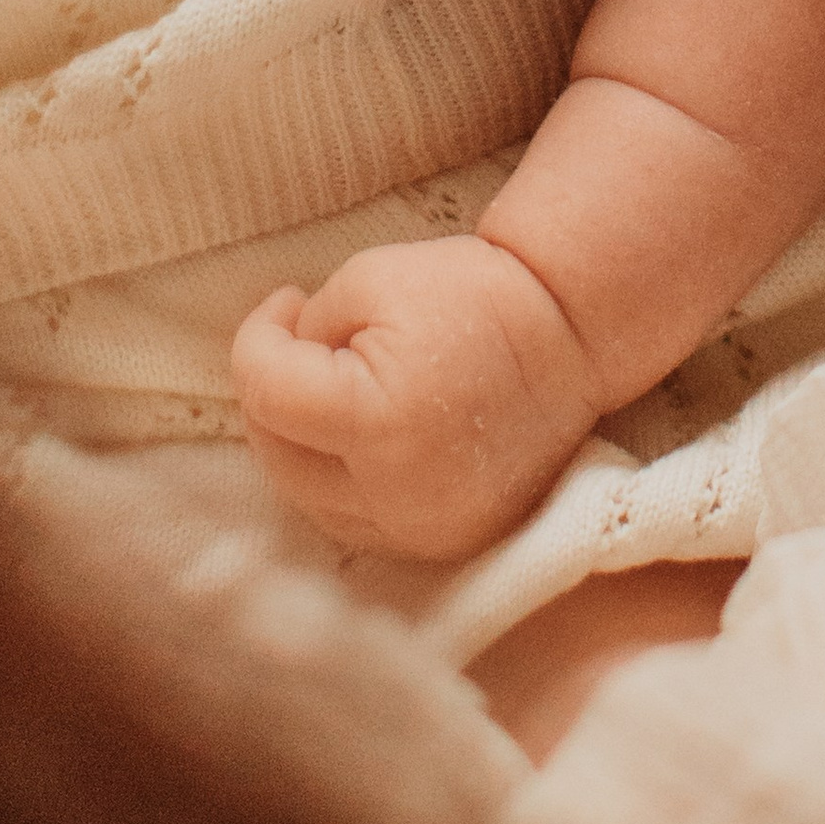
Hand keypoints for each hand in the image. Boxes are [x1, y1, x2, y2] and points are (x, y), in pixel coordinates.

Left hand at [231, 235, 601, 560]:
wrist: (566, 334)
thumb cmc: (468, 293)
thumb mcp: (368, 279)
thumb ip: (303, 331)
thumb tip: (273, 367)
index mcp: (378, 422)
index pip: (266, 395)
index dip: (258, 337)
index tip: (285, 300)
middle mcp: (398, 494)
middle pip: (278, 456)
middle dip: (271, 393)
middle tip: (297, 341)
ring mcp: (424, 530)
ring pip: (308, 500)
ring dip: (297, 443)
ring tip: (324, 387)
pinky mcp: (444, 544)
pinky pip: (356, 521)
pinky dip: (337, 480)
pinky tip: (353, 434)